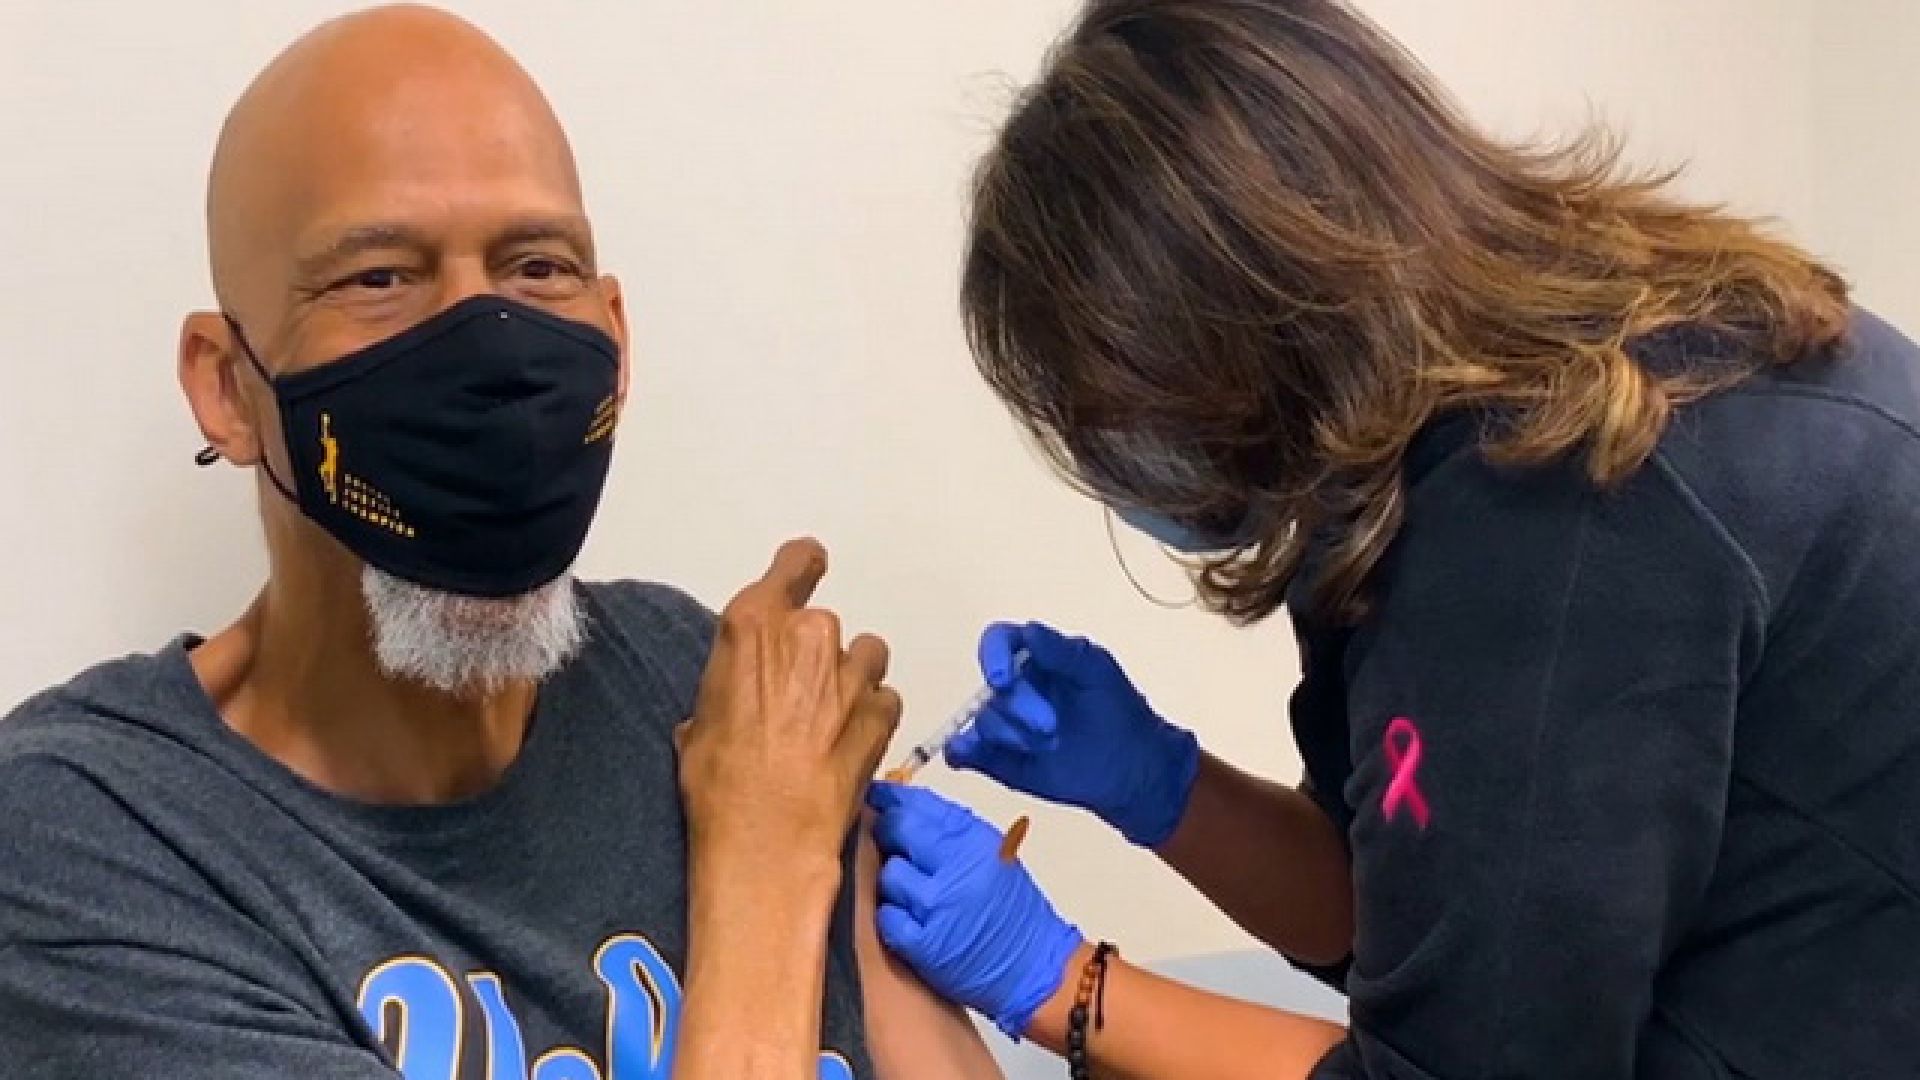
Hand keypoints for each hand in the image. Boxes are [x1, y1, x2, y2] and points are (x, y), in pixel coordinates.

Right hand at [677, 539, 901, 882]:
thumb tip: (741, 694)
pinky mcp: (882, 711)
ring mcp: (851, 672)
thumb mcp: (700, 721)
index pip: (796, 562)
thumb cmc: (719, 784)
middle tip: (795, 702)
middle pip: (823, 625)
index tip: (809, 569)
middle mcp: (808, 635)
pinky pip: (883, 699)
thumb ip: (731, 684)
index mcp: (754, 624)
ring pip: (863, 656)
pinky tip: (847, 746)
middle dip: (815, 657)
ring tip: (827, 724)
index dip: (804, 567)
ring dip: (849, 682)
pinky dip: (871, 717)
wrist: (766, 839)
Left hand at [868, 782, 1082, 1038]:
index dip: (893, 798)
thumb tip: (906, 807)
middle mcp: (957, 867)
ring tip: (914, 894)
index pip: (922, 804)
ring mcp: (937, 905)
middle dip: (888, 834)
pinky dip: (893, 918)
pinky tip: (911, 921)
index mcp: (977, 840)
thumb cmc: (1017, 914)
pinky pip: (887, 917)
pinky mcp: (924, 943)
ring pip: (889, 875)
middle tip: (890, 843)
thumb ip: (953, 832)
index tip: (879, 797)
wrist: (1038, 967)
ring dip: (894, 883)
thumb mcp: (995, 856)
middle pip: (898, 829)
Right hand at [949, 622, 1199, 847]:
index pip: (998, 642)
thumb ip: (1062, 651)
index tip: (1003, 680)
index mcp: (1035, 658)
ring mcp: (1004, 725)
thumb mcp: (1097, 673)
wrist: (1132, 770)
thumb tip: (1027, 631)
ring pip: (983, 723)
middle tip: (1053, 728)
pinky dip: (963, 753)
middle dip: (1021, 709)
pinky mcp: (998, 759)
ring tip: (1050, 746)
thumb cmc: (1118, 714)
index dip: (992, 656)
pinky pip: (967, 753)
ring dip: (1014, 737)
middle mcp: (1013, 689)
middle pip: (991, 689)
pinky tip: (964, 756)